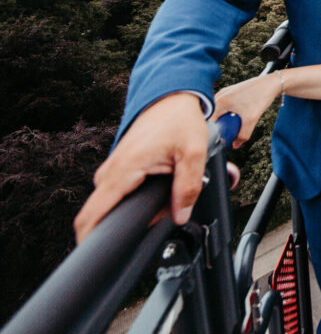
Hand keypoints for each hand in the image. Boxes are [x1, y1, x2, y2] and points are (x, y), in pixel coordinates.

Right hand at [74, 92, 207, 243]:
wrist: (172, 98)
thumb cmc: (180, 121)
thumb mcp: (194, 153)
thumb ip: (188, 187)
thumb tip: (180, 216)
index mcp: (123, 170)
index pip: (92, 215)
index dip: (90, 241)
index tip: (99, 259)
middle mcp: (111, 171)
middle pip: (104, 215)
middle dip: (130, 224)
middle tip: (162, 214)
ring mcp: (113, 169)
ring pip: (116, 205)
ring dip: (140, 209)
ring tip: (169, 196)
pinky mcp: (120, 168)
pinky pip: (122, 193)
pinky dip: (140, 197)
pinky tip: (162, 188)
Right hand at [213, 73, 278, 148]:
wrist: (272, 83)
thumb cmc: (261, 97)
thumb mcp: (251, 119)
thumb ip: (243, 135)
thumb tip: (235, 145)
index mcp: (220, 101)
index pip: (209, 121)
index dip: (212, 132)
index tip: (218, 139)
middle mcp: (220, 95)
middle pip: (212, 116)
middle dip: (218, 126)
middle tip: (225, 134)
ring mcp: (225, 92)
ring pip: (218, 110)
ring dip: (223, 119)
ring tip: (230, 126)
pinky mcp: (230, 92)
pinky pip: (224, 105)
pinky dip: (227, 112)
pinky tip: (235, 117)